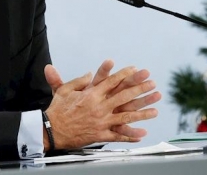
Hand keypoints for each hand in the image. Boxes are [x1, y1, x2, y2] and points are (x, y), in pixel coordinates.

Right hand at [43, 63, 160, 148]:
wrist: (50, 130)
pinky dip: (130, 135)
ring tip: (155, 110)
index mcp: (91, 94)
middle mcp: (99, 107)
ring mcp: (101, 122)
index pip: (112, 82)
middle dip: (140, 90)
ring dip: (142, 113)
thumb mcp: (65, 90)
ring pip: (126, 117)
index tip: (137, 70)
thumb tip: (90, 74)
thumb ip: (79, 81)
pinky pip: (117, 135)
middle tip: (153, 85)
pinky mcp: (100, 135)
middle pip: (124, 97)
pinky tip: (142, 133)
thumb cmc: (57, 109)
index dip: (125, 75)